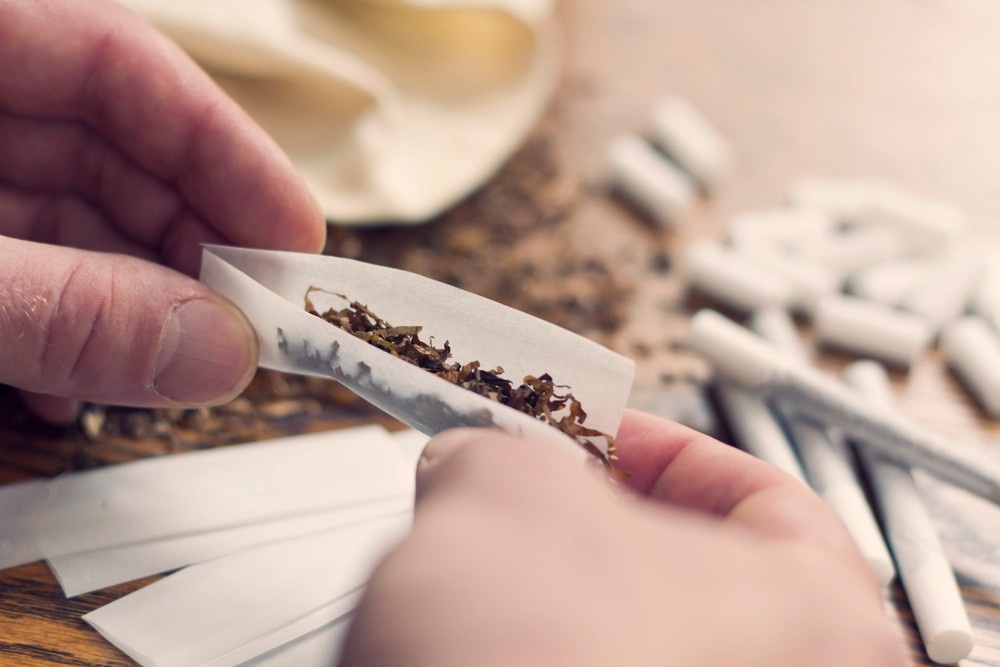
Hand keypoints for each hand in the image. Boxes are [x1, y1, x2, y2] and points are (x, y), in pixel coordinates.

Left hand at [0, 0, 325, 420]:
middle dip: (186, 248)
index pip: (121, 63)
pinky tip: (71, 384)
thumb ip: (62, 308)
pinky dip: (56, 329)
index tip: (297, 241)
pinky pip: (17, 271)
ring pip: (71, 223)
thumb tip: (216, 352)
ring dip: (129, 307)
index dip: (225, 150)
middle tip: (247, 328)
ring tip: (173, 372)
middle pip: (111, 153)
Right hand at [340, 410, 906, 666]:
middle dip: (589, 527)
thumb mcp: (505, 492)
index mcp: (821, 616)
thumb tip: (474, 463)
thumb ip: (500, 454)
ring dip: (552, 602)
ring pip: (634, 646)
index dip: (653, 446)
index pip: (757, 493)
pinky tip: (477, 646)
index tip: (584, 433)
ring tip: (474, 579)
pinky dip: (539, 657)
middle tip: (518, 497)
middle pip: (692, 577)